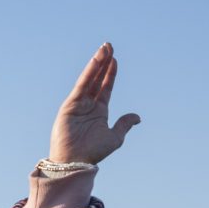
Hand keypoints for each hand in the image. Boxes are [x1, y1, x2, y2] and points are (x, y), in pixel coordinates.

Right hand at [49, 43, 139, 165]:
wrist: (76, 161)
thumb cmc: (93, 152)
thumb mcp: (115, 137)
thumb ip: (124, 124)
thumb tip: (137, 117)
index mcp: (99, 111)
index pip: (106, 87)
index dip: (111, 73)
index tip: (115, 59)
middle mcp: (88, 105)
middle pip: (97, 78)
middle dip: (104, 62)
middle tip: (109, 46)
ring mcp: (78, 103)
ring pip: (90, 78)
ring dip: (97, 62)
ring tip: (105, 47)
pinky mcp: (70, 104)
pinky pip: (82, 84)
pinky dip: (89, 71)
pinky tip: (97, 60)